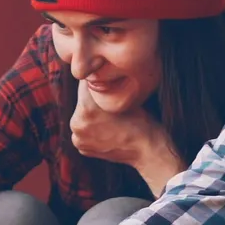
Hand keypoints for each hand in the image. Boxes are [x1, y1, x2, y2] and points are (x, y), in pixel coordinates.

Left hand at [69, 83, 183, 190]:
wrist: (148, 150)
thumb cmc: (141, 121)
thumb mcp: (123, 97)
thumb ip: (104, 87)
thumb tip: (93, 74)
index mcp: (86, 109)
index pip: (84, 85)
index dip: (95, 80)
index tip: (102, 79)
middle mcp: (76, 125)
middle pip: (82, 101)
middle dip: (92, 98)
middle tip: (108, 100)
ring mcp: (78, 139)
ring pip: (82, 116)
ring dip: (91, 113)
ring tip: (109, 116)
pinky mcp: (81, 148)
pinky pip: (83, 130)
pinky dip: (92, 128)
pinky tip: (107, 129)